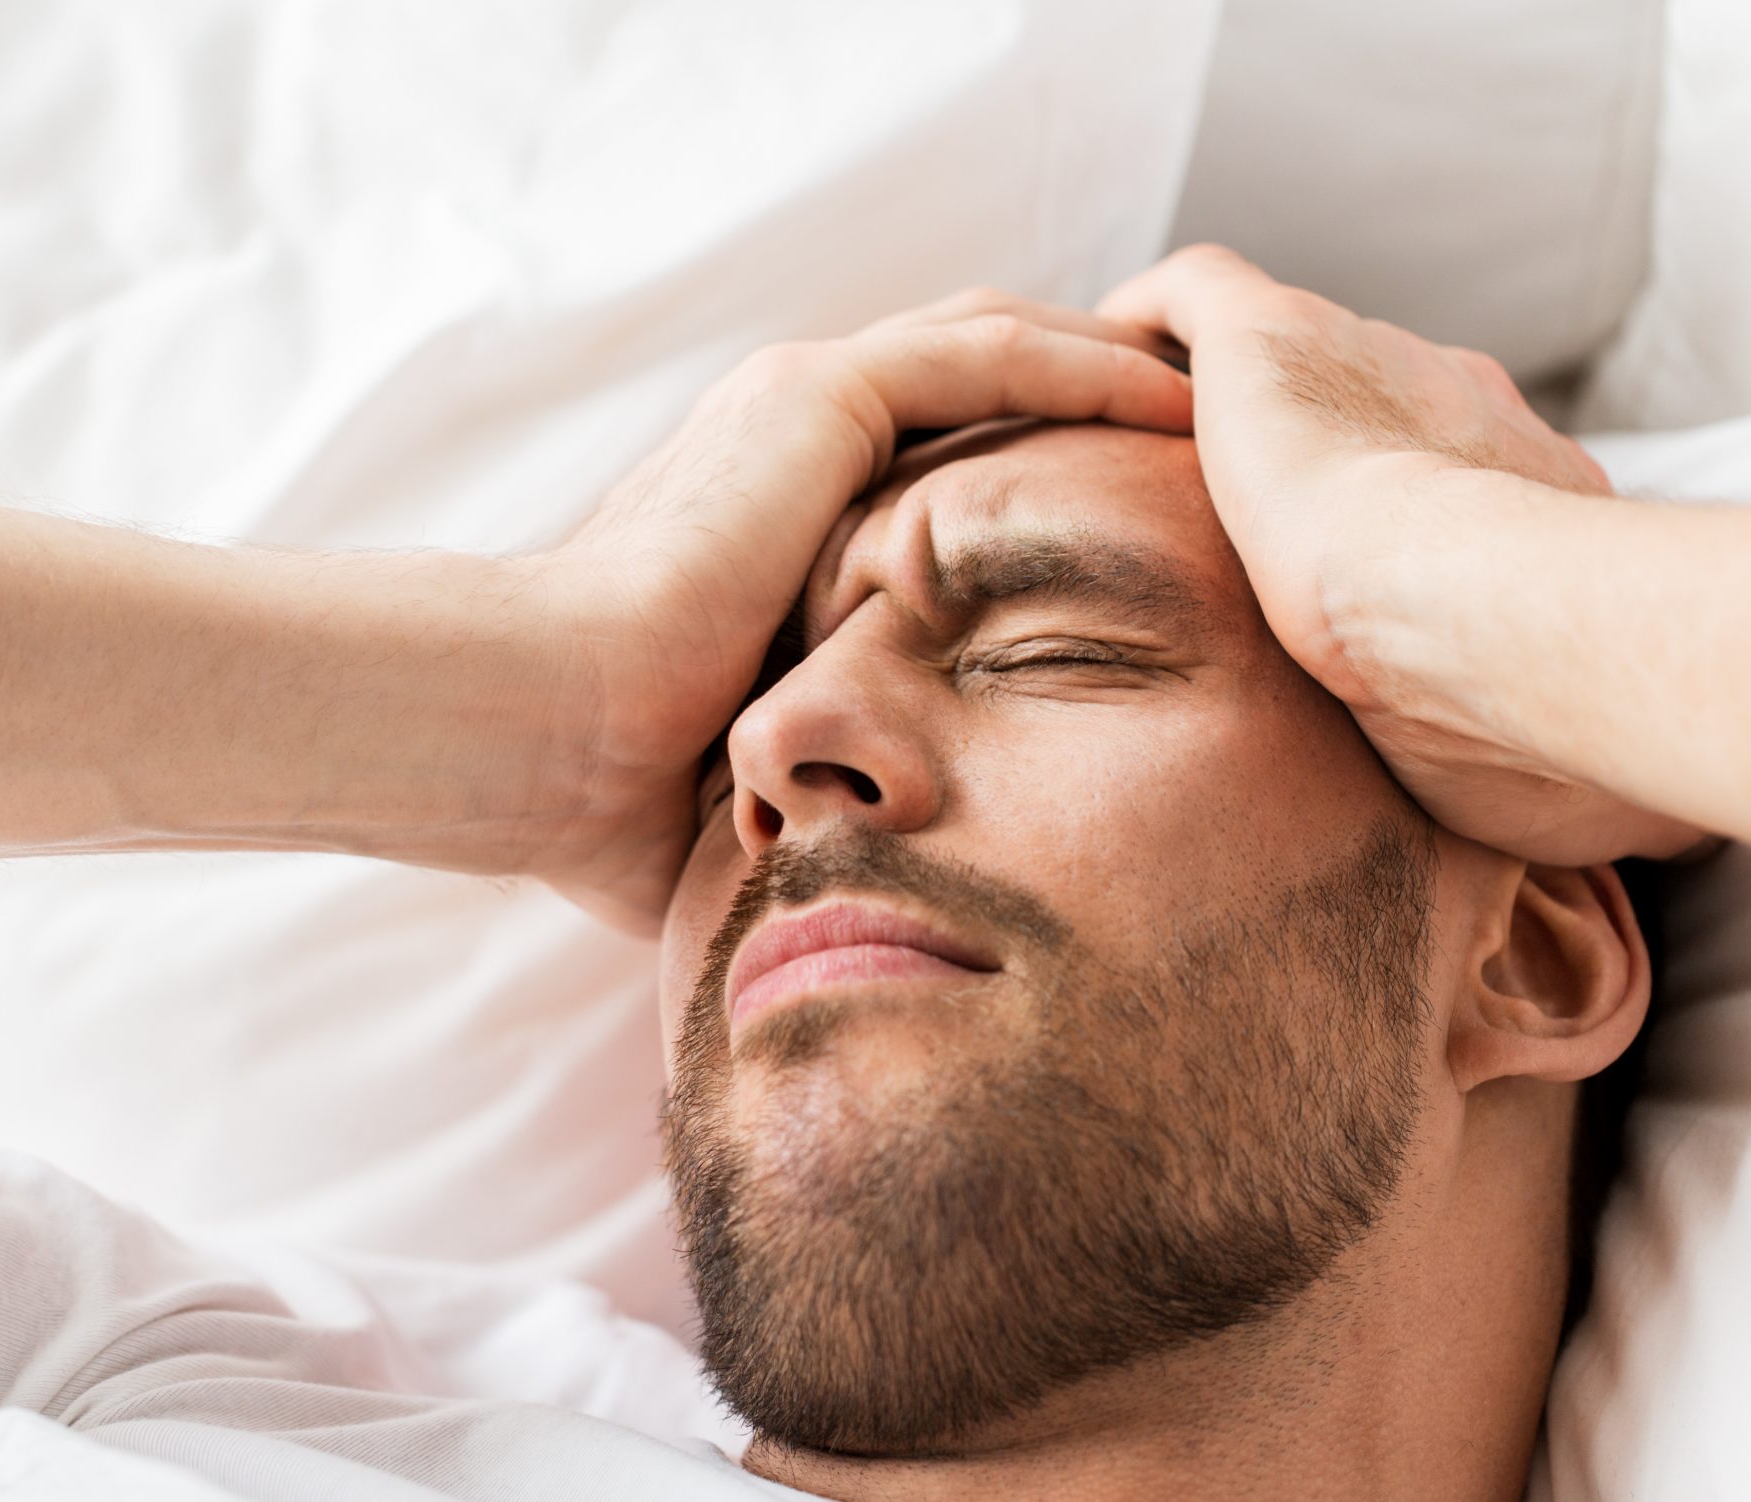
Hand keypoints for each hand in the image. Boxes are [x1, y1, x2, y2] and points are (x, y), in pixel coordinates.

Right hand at [530, 292, 1191, 925]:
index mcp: (776, 519)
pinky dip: (1080, 366)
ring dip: (1105, 368)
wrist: (535, 728)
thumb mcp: (753, 783)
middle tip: (1203, 445)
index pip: (935, 468)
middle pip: (978, 389)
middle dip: (1089, 404)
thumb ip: (810, 797)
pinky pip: (983, 357)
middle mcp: (791, 444)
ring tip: (1214, 403)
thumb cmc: (618, 790)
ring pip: (992, 349)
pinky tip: (1168, 396)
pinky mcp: (812, 399)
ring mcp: (799, 408)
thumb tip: (865, 903)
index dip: (1036, 482)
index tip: (1135, 530)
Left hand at [1100, 245, 1700, 865]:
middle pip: (1368, 410)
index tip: (1358, 568)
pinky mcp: (1273, 340)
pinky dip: (1152, 321)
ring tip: (1152, 446)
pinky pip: (1196, 293)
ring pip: (1283, 354)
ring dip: (1227, 396)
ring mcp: (1368, 356)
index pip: (1454, 483)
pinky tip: (1108, 357)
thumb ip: (1574, 753)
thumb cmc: (1534, 715)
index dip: (1400, 521)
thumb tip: (1657, 834)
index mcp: (1521, 487)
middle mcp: (1453, 399)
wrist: (1483, 622)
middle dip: (1317, 456)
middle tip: (1240, 519)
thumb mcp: (1565, 743)